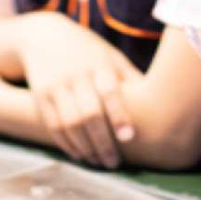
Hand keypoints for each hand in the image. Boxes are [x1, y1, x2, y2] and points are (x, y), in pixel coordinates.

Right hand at [18, 14, 137, 168]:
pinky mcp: (41, 96)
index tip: (128, 137)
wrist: (44, 36)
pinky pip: (53, 126)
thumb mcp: (110, 56)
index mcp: (98, 63)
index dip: (119, 114)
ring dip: (85, 148)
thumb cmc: (88, 51)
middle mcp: (76, 74)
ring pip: (69, 124)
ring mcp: (56, 85)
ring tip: (98, 162)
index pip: (109, 91)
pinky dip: (67, 144)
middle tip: (114, 163)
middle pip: (88, 114)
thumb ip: (129, 78)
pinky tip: (80, 155)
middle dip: (102, 142)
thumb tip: (159, 102)